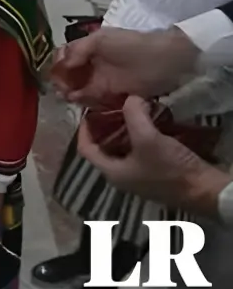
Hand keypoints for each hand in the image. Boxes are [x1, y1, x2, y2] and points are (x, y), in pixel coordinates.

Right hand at [51, 27, 198, 105]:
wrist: (165, 61)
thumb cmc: (132, 46)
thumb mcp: (102, 40)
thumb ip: (79, 50)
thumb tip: (62, 64)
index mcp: (88, 46)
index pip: (64, 55)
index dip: (57, 63)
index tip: (56, 71)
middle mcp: (91, 62)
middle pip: (67, 72)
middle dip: (60, 79)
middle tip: (60, 86)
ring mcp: (100, 78)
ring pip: (75, 86)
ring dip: (67, 90)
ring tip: (66, 94)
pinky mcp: (109, 93)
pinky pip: (89, 97)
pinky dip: (80, 99)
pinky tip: (75, 99)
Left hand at [77, 96, 231, 217]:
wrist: (204, 190)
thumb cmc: (169, 167)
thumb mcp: (148, 138)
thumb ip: (134, 116)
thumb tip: (130, 98)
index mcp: (111, 172)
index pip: (85, 148)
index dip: (84, 129)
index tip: (89, 111)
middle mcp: (120, 177)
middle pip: (103, 149)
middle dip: (105, 128)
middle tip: (111, 108)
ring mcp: (138, 178)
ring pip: (122, 150)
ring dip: (124, 132)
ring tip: (129, 112)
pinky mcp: (155, 175)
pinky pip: (139, 153)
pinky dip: (139, 138)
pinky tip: (148, 125)